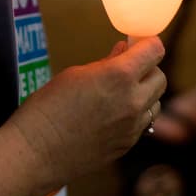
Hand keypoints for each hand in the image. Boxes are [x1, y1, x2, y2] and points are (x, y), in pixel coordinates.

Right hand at [7, 37, 165, 194]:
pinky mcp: (128, 145)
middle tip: (127, 67)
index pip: (155, 50)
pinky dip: (135, 115)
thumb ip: (106, 63)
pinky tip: (112, 114)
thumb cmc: (47, 108)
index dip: (147, 43)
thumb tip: (123, 52)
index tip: (137, 44)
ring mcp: (133, 126)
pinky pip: (143, 123)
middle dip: (147, 68)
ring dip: (144, 93)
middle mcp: (134, 101)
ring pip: (156, 102)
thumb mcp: (75, 75)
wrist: (36, 151)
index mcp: (120, 76)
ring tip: (119, 93)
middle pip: (160, 76)